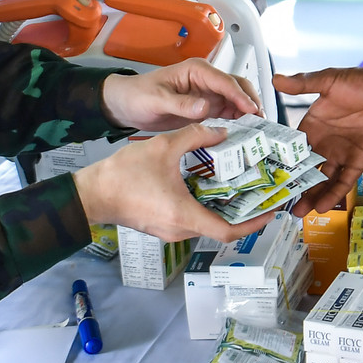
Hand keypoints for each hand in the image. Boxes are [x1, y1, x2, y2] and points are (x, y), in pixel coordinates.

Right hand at [73, 126, 271, 241]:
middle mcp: (180, 230)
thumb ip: (196, 135)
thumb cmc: (123, 175)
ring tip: (241, 188)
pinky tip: (212, 187)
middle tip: (261, 195)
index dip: (255, 223)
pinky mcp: (162, 227)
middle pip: (222, 228)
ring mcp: (170, 232)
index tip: (272, 211)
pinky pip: (192, 220)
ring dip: (225, 210)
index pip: (229, 231)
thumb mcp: (163, 146)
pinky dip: (207, 207)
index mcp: (184, 215)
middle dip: (244, 213)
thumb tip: (221, 130)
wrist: (90, 194)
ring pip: (206, 224)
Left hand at [102, 60, 258, 131]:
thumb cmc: (137, 95)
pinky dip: (237, 121)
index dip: (240, 95)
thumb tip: (205, 106)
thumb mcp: (156, 99)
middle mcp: (205, 80)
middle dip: (251, 101)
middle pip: (237, 86)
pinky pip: (227, 113)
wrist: (125, 105)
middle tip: (262, 120)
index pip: (225, 81)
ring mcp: (207, 94)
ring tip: (258, 128)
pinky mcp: (205, 108)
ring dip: (248, 112)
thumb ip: (181, 103)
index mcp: (196, 70)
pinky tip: (243, 132)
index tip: (252, 110)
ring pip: (236, 100)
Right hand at [273, 66, 362, 212]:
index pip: (291, 147)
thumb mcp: (330, 80)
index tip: (263, 176)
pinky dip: (333, 194)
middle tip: (276, 201)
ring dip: (310, 195)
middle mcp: (324, 142)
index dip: (279, 161)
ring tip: (297, 211)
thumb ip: (303, 84)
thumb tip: (277, 80)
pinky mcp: (358, 162)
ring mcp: (341, 154)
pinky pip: (343, 181)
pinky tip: (322, 206)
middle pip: (304, 168)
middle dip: (292, 185)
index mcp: (313, 124)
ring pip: (322, 179)